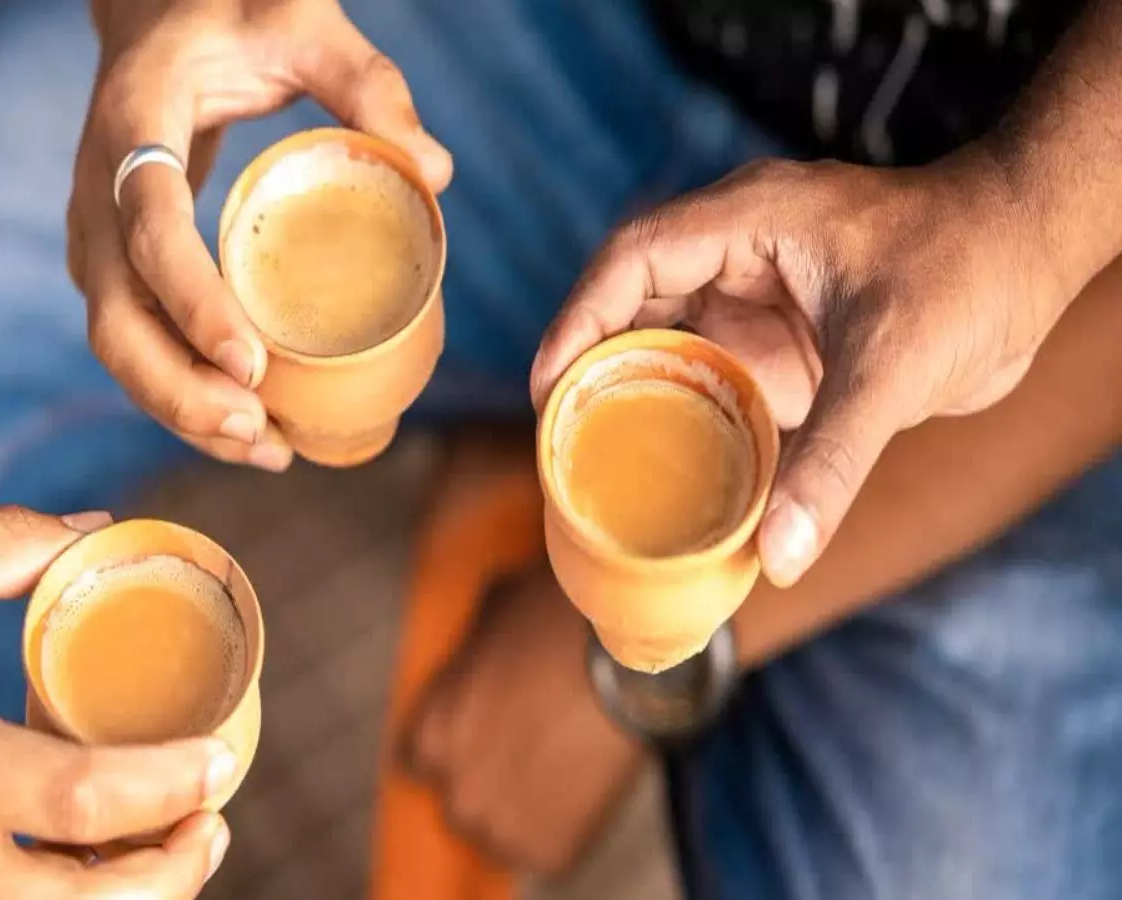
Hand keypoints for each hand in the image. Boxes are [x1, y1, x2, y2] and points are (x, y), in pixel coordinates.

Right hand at [69, 0, 451, 469]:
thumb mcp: (301, 20)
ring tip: (266, 448)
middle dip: (179, 390)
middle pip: (114, 317)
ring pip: (116, 343)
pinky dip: (180, 393)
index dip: (192, 302)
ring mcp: (96, 233)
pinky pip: (134, 339)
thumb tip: (436, 173)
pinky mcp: (114, 261)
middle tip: (262, 429)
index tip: (251, 363)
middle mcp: (97, 190)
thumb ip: (366, 82)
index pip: (147, 227)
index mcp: (134, 126)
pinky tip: (245, 426)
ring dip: (180, 409)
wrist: (154, 12)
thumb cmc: (232, 12)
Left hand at [407, 568, 644, 875]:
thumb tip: (477, 654)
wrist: (631, 655)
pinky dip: (567, 830)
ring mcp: (500, 825)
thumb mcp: (492, 612)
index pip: (421, 761)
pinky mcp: (550, 851)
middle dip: (490, 779)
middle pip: (460, 801)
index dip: (460, 744)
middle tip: (533, 750)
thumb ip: (470, 654)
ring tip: (563, 771)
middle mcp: (453, 787)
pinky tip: (586, 789)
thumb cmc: (561, 620)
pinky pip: (549, 854)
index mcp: (429, 734)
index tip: (488, 733)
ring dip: (525, 811)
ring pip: (502, 834)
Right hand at [532, 152, 1069, 585]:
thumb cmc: (973, 269)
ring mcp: (759, 297)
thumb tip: (779, 557)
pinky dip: (691, 422)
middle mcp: (740, 253)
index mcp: (749, 220)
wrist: (1037, 258)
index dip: (580, 320)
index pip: (633, 260)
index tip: (552, 390)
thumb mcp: (894, 368)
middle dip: (594, 368)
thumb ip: (831, 461)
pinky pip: (716, 379)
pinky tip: (672, 474)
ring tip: (599, 464)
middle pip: (634, 305)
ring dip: (638, 398)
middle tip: (564, 442)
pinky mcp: (781, 340)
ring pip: (670, 344)